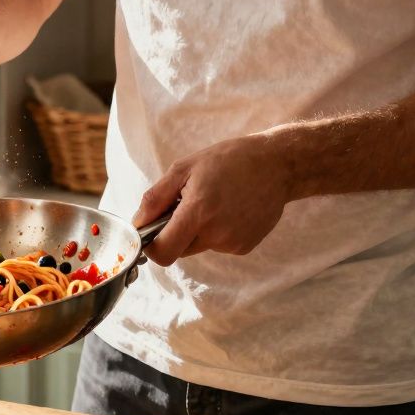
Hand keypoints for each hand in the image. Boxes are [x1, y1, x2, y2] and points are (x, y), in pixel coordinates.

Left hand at [134, 134, 293, 265]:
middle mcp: (217, 234)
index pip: (163, 253)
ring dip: (197, 231)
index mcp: (198, 213)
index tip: (151, 233)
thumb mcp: (184, 169)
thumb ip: (155, 199)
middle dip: (175, 233)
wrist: (277, 165)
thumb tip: (137, 223)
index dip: (152, 247)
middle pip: (179, 250)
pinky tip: (229, 210)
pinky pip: (218, 245)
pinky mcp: (245, 247)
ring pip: (198, 247)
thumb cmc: (227, 161)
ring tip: (213, 203)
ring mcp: (233, 243)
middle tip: (187, 205)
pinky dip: (217, 232)